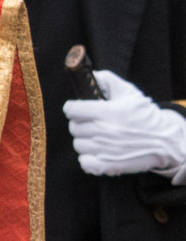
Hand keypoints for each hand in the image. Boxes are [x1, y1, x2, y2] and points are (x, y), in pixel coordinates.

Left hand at [63, 69, 185, 183]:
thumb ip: (107, 80)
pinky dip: (88, 158)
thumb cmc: (145, 115)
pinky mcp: (108, 165)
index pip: (73, 109)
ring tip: (98, 137)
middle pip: (74, 127)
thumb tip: (91, 75)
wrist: (167, 141)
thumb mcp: (129, 93)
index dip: (73, 108)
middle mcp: (106, 131)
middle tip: (92, 122)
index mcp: (109, 112)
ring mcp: (106, 150)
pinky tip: (97, 151)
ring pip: (78, 144)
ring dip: (85, 140)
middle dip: (81, 123)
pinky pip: (84, 162)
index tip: (77, 109)